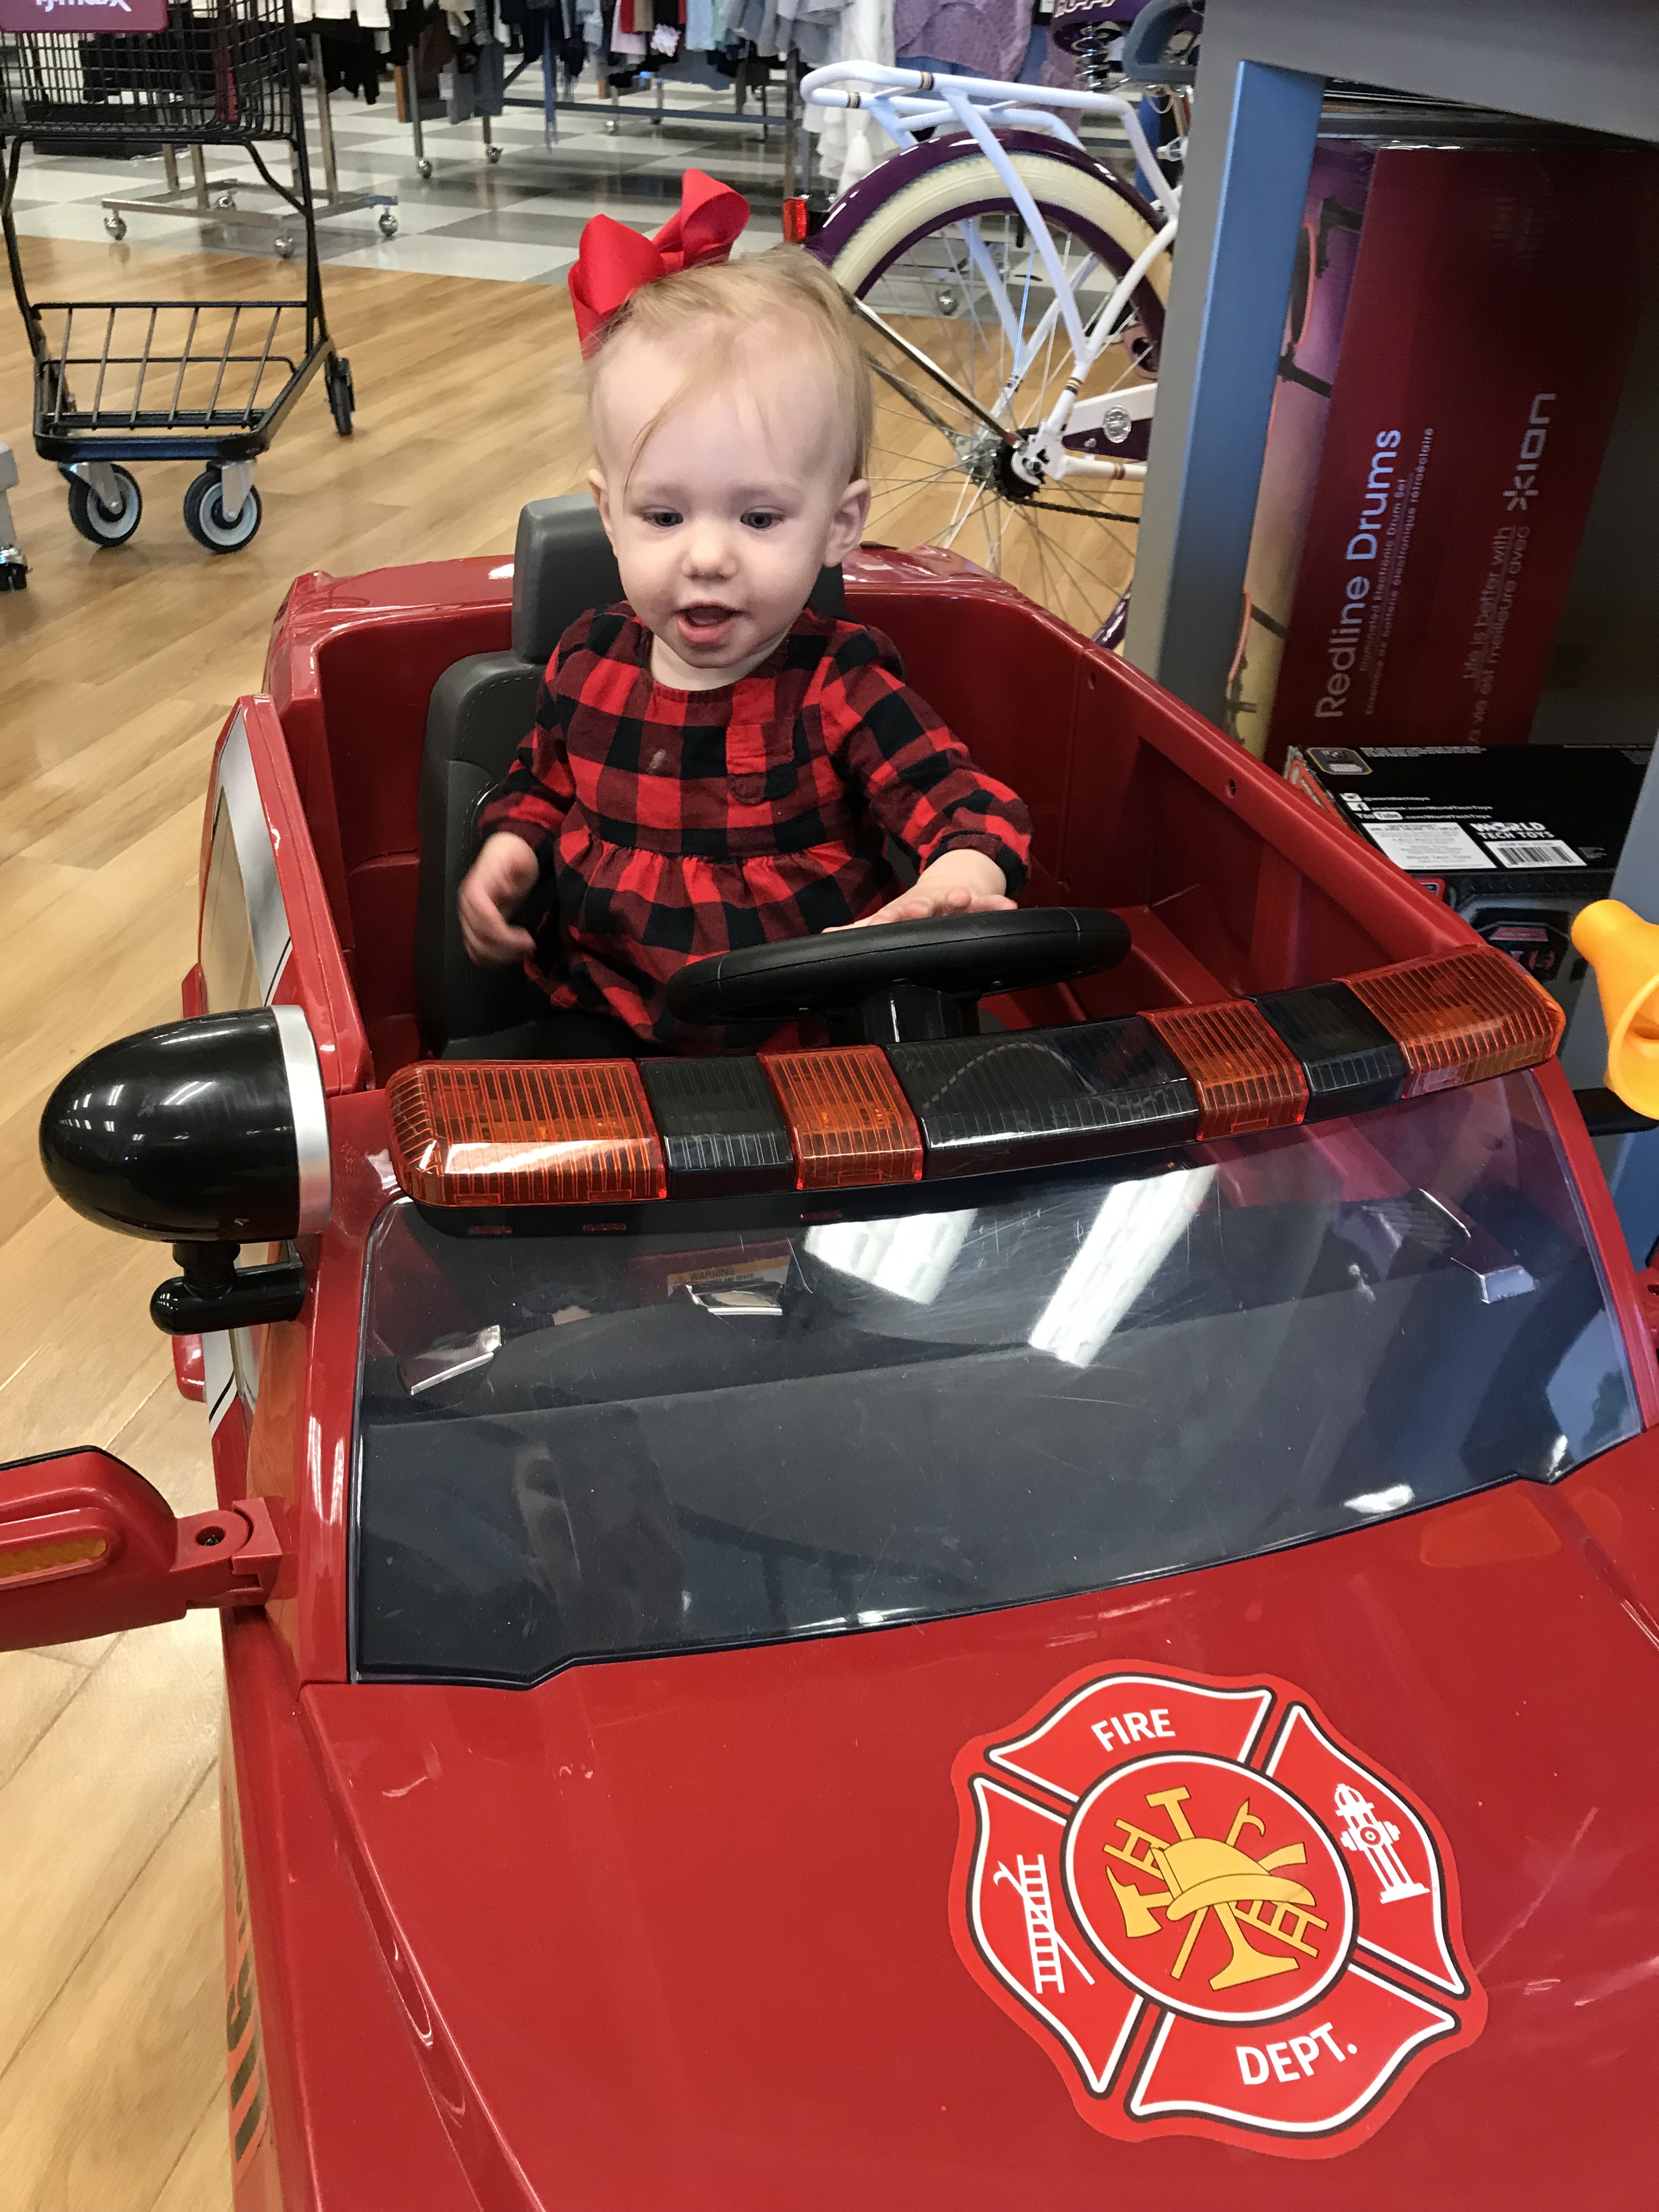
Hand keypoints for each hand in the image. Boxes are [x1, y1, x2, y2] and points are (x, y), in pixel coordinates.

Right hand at [458, 833, 540, 965]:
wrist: (502, 854)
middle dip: (507, 949)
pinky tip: (510, 954)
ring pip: (476, 949)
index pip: (485, 921)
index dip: (505, 936)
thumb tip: (519, 867)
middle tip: (531, 947)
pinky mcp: (471, 927)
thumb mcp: (519, 855)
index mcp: (475, 890)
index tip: (528, 940)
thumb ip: (519, 865)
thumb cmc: (512, 856)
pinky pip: (475, 951)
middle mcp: (465, 907)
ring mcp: (466, 919)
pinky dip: (492, 959)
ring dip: (501, 956)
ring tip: (523, 951)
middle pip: (479, 939)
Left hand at [833, 850, 1012, 929]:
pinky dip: (995, 904)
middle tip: (918, 910)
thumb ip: (859, 930)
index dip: (882, 924)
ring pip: (954, 901)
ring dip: (959, 900)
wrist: (952, 882)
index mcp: (902, 912)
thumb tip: (824, 938)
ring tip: (964, 898)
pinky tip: (1008, 907)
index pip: (888, 918)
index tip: (876, 929)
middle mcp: (925, 904)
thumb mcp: (889, 918)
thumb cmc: (915, 910)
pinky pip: (987, 903)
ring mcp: (951, 901)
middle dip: (918, 908)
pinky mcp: (977, 900)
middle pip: (920, 905)